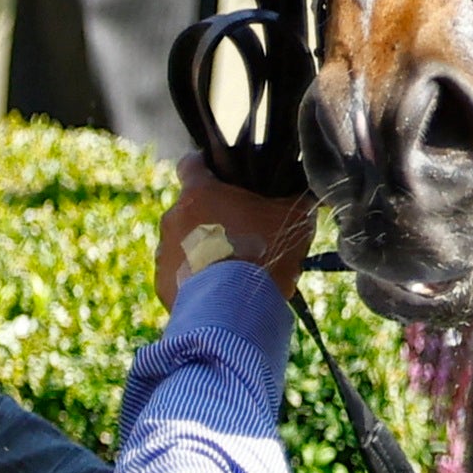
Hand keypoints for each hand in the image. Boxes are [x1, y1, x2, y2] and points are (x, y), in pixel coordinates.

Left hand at [155, 155, 317, 306]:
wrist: (234, 309)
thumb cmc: (264, 253)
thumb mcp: (294, 218)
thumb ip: (295, 199)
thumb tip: (311, 192)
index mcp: (200, 192)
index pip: (191, 163)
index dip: (205, 166)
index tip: (219, 175)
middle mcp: (174, 217)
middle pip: (190, 208)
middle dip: (212, 216)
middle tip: (241, 232)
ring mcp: (164, 251)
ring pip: (183, 242)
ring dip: (202, 249)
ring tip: (231, 268)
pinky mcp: (162, 284)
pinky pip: (179, 275)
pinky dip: (195, 279)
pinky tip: (220, 290)